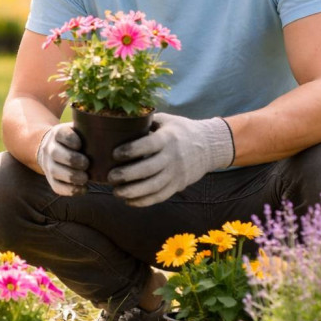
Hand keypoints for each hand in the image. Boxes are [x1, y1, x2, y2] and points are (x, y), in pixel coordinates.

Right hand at [36, 123, 88, 195]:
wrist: (51, 149)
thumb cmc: (74, 139)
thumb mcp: (78, 129)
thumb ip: (90, 129)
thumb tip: (114, 132)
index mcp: (57, 133)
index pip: (60, 134)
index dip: (70, 139)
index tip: (80, 145)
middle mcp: (50, 148)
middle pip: (56, 153)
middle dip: (72, 160)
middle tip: (86, 164)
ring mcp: (48, 164)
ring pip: (55, 171)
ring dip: (71, 176)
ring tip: (85, 178)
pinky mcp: (50, 179)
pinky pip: (57, 187)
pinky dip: (70, 190)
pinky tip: (83, 189)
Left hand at [108, 113, 233, 206]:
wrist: (209, 146)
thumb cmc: (181, 130)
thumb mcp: (167, 120)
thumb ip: (146, 121)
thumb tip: (120, 119)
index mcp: (168, 138)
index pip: (148, 145)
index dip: (130, 150)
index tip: (114, 154)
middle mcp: (173, 157)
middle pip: (148, 169)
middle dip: (127, 175)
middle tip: (110, 177)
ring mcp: (176, 174)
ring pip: (153, 187)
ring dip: (133, 192)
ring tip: (116, 192)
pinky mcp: (178, 186)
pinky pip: (160, 196)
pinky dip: (144, 201)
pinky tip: (128, 201)